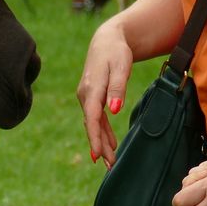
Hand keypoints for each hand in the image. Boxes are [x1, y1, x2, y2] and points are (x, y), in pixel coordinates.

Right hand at [76, 20, 133, 165]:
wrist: (107, 40)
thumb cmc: (116, 52)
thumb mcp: (121, 66)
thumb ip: (117, 88)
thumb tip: (114, 110)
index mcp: (91, 88)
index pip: (92, 117)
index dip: (95, 137)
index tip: (98, 155)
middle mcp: (85, 94)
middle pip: (92, 124)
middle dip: (99, 145)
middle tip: (109, 165)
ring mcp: (87, 96)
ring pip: (94, 123)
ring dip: (101, 141)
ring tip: (110, 161)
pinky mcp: (92, 97)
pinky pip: (97, 117)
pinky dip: (102, 131)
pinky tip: (109, 144)